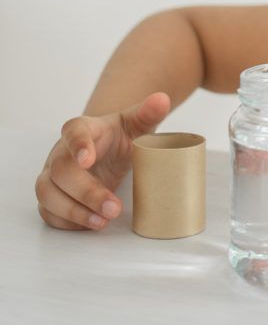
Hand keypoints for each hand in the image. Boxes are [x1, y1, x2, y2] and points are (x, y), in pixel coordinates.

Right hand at [35, 92, 170, 229]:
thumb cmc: (121, 136)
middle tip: (114, 208)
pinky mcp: (54, 194)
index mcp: (83, 129)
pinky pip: (48, 210)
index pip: (73, 131)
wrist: (110, 148)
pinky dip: (66, 221)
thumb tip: (162, 99)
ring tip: (102, 222)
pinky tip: (91, 224)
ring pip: (47, 193)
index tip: (88, 160)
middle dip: (86, 192)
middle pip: (61, 170)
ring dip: (73, 211)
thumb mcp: (137, 123)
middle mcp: (61, 151)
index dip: (78, 145)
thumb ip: (149, 113)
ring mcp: (53, 174)